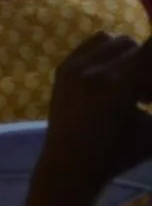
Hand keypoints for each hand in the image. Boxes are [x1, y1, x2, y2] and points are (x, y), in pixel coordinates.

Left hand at [28, 33, 151, 205]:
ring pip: (116, 41)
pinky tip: (115, 79)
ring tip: (133, 86)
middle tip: (147, 96)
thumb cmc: (120, 153)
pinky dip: (110, 55)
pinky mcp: (63, 67)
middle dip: (148, 66)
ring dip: (131, 57)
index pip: (149, 50)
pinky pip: (94, 44)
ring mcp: (74, 66)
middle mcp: (93, 70)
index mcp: (118, 86)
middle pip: (136, 46)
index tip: (150, 89)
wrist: (70, 165)